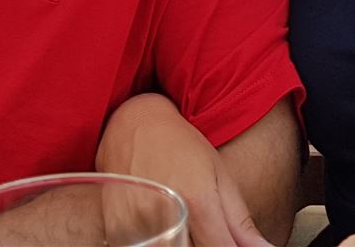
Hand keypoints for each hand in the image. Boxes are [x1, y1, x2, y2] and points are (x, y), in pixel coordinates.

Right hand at [96, 93, 269, 246]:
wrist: (133, 121)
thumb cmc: (180, 145)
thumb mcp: (219, 175)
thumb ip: (240, 222)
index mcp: (198, 202)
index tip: (227, 243)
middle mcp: (164, 215)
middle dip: (202, 246)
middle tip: (203, 231)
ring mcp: (135, 224)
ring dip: (178, 243)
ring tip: (182, 226)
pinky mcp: (115, 230)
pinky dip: (155, 243)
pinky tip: (158, 227)